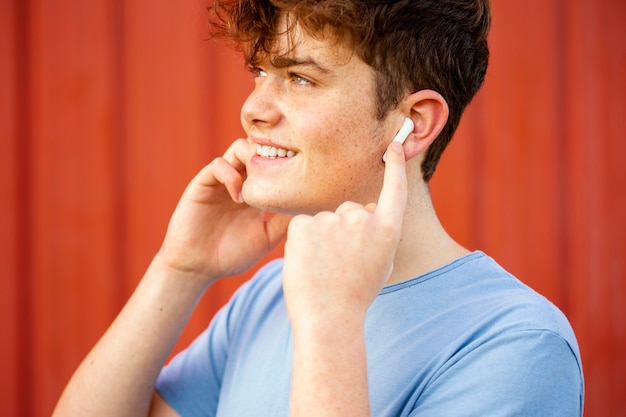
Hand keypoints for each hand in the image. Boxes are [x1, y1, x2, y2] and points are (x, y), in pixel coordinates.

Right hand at [158, 138, 291, 280]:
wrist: (198, 267)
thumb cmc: (231, 255)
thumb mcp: (266, 237)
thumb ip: (284, 221)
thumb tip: (310, 207)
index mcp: (256, 190)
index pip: (272, 162)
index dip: (285, 159)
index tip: (301, 170)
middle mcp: (240, 180)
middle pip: (258, 148)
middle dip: (272, 151)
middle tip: (282, 170)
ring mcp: (221, 180)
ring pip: (239, 148)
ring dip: (252, 158)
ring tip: (259, 185)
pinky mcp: (203, 184)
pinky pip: (218, 165)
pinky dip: (231, 174)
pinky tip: (239, 197)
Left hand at [283, 142, 406, 327]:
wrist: (328, 318)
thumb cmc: (355, 295)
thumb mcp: (380, 264)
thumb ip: (380, 233)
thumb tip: (373, 207)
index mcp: (388, 229)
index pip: (394, 189)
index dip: (394, 166)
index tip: (392, 145)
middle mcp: (364, 218)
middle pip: (350, 211)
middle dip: (342, 230)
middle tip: (338, 263)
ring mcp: (333, 220)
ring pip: (323, 220)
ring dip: (321, 238)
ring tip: (323, 269)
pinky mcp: (304, 224)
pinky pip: (303, 225)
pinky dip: (302, 242)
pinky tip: (307, 263)